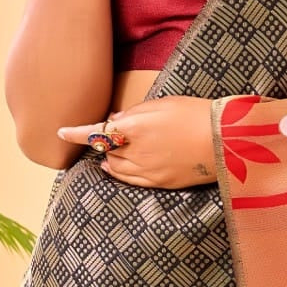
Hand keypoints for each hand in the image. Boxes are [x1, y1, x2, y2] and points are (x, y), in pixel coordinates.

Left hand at [58, 96, 216, 188]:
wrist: (225, 140)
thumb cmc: (196, 114)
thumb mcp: (164, 104)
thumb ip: (135, 113)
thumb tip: (115, 121)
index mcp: (137, 127)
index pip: (97, 131)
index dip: (77, 132)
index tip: (61, 132)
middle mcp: (137, 151)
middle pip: (106, 150)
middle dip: (102, 142)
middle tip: (104, 135)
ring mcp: (148, 170)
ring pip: (115, 167)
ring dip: (108, 158)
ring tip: (106, 153)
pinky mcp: (160, 182)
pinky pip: (129, 180)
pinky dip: (117, 174)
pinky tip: (113, 169)